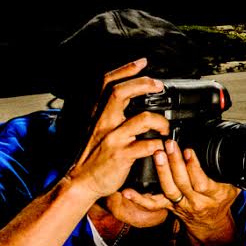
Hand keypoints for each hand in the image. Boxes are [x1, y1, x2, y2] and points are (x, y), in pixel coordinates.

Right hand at [67, 58, 168, 200]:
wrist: (81, 182)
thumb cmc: (94, 157)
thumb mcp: (98, 130)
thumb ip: (111, 116)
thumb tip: (130, 102)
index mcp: (99, 115)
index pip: (108, 83)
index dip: (124, 69)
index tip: (141, 63)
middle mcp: (103, 123)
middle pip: (120, 92)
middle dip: (143, 84)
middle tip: (158, 86)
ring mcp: (112, 139)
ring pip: (141, 119)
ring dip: (159, 121)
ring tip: (164, 128)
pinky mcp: (121, 156)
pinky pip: (147, 146)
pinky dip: (159, 145)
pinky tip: (161, 147)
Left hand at [121, 139, 240, 245]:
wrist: (211, 226)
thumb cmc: (221, 203)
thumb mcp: (234, 188)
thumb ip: (234, 173)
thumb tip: (240, 155)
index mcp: (213, 196)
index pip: (203, 182)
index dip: (195, 168)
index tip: (190, 151)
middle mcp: (195, 202)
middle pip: (183, 183)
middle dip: (176, 162)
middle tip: (170, 145)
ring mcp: (180, 204)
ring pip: (169, 190)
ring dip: (162, 171)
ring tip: (157, 154)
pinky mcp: (168, 206)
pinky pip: (153, 204)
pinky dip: (139, 198)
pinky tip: (128, 191)